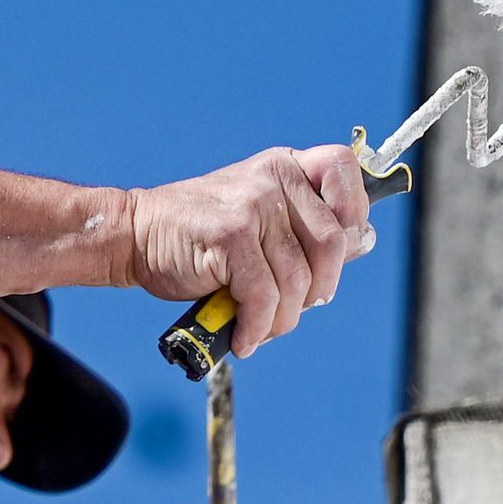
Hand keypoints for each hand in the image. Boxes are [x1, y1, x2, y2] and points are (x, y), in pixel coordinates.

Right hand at [117, 145, 377, 354]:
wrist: (138, 235)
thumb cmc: (202, 236)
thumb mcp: (262, 219)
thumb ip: (309, 229)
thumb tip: (364, 241)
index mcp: (286, 168)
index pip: (345, 172)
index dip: (354, 216)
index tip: (336, 256)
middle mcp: (274, 179)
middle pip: (332, 245)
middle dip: (318, 291)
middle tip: (293, 307)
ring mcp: (253, 205)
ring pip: (298, 281)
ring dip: (282, 319)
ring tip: (260, 327)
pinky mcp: (232, 236)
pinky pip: (265, 297)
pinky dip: (257, 327)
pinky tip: (244, 335)